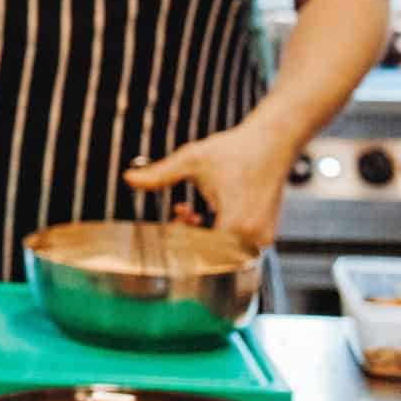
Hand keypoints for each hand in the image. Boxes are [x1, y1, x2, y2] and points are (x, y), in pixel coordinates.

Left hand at [122, 125, 293, 249]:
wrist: (272, 143)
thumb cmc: (236, 150)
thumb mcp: (192, 160)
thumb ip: (160, 174)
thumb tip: (128, 178)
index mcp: (235, 225)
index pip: (199, 254)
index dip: (178, 243)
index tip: (169, 224)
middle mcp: (253, 237)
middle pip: (210, 258)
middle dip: (187, 239)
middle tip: (179, 214)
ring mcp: (261, 238)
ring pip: (222, 255)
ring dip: (201, 238)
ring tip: (191, 212)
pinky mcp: (264, 235)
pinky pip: (235, 249)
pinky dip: (216, 236)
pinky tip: (204, 216)